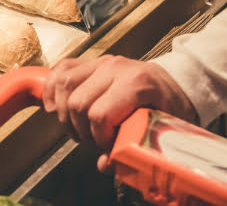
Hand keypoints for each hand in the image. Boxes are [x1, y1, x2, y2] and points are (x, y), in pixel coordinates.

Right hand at [41, 56, 194, 170]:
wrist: (174, 81)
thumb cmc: (168, 106)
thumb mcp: (159, 129)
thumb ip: (133, 147)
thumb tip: (105, 164)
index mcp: (136, 84)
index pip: (100, 114)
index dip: (99, 138)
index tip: (109, 147)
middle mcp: (115, 68)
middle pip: (78, 102)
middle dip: (82, 130)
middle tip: (94, 140)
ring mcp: (101, 61)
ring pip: (65, 84)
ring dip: (65, 113)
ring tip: (78, 128)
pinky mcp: (91, 61)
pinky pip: (62, 69)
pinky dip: (52, 88)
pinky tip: (54, 106)